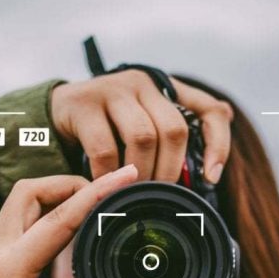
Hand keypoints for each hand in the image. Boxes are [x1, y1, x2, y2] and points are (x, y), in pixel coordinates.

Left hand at [0, 165, 164, 277]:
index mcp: (7, 273)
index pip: (60, 217)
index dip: (98, 192)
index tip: (127, 175)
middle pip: (30, 193)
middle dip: (70, 182)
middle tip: (109, 188)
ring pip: (20, 206)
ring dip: (56, 196)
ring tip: (95, 202)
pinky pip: (19, 227)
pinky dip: (47, 217)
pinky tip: (73, 230)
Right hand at [50, 71, 233, 182]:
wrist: (55, 113)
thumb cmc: (109, 126)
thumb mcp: (145, 124)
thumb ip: (177, 131)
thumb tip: (223, 133)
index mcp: (166, 89)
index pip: (209, 110)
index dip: (219, 144)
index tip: (211, 178)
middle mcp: (143, 83)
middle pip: (174, 129)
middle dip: (170, 170)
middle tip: (158, 194)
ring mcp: (112, 89)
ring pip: (143, 137)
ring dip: (141, 173)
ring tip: (133, 193)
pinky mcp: (83, 103)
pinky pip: (105, 148)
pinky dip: (109, 175)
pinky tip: (107, 187)